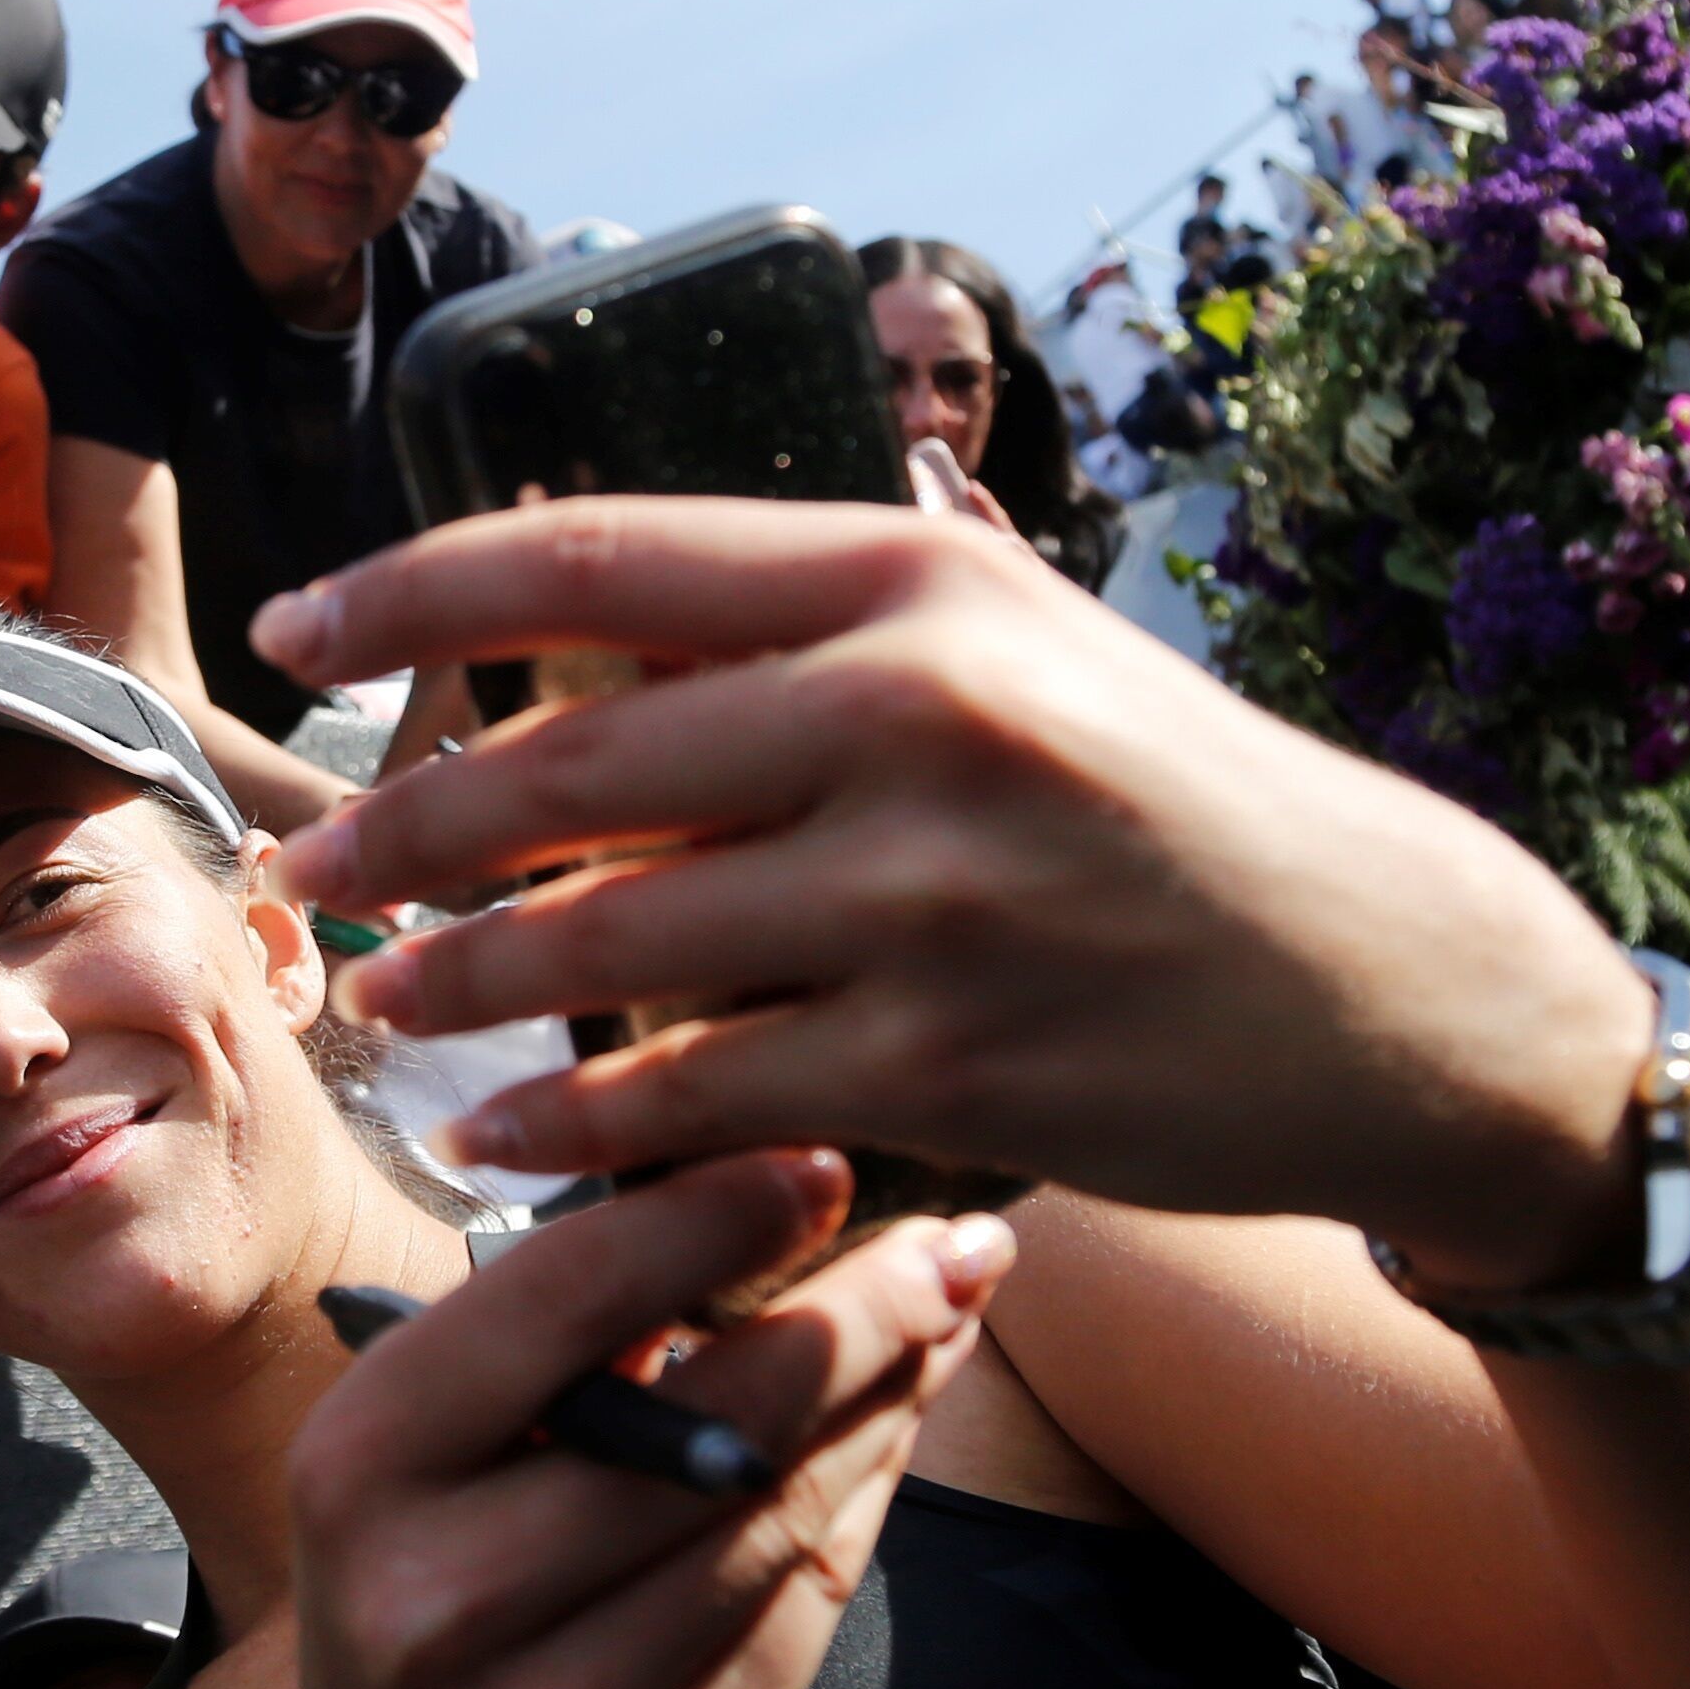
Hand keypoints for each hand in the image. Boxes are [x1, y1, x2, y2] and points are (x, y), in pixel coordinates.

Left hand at [246, 498, 1653, 1288]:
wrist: (1394, 985)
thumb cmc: (1174, 807)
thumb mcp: (1020, 649)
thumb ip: (824, 620)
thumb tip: (585, 592)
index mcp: (910, 583)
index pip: (591, 554)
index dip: (411, 589)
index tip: (295, 626)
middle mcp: (916, 712)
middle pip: (567, 763)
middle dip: (402, 829)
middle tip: (307, 874)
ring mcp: (937, 890)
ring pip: (612, 938)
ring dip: (462, 984)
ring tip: (381, 1001)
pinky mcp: (955, 1053)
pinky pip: (702, 1091)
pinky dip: (578, 1119)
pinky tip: (502, 1134)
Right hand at [274, 1155, 1001, 1688]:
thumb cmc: (424, 1578)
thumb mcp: (422, 1447)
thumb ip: (562, 1334)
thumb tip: (764, 1189)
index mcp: (361, 1469)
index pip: (560, 1305)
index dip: (707, 1217)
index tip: (815, 1160)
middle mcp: (441, 1599)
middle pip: (711, 1425)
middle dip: (856, 1317)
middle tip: (954, 1241)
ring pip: (779, 1518)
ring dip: (887, 1403)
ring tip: (946, 1316)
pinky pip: (805, 1609)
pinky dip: (864, 1501)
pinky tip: (895, 1430)